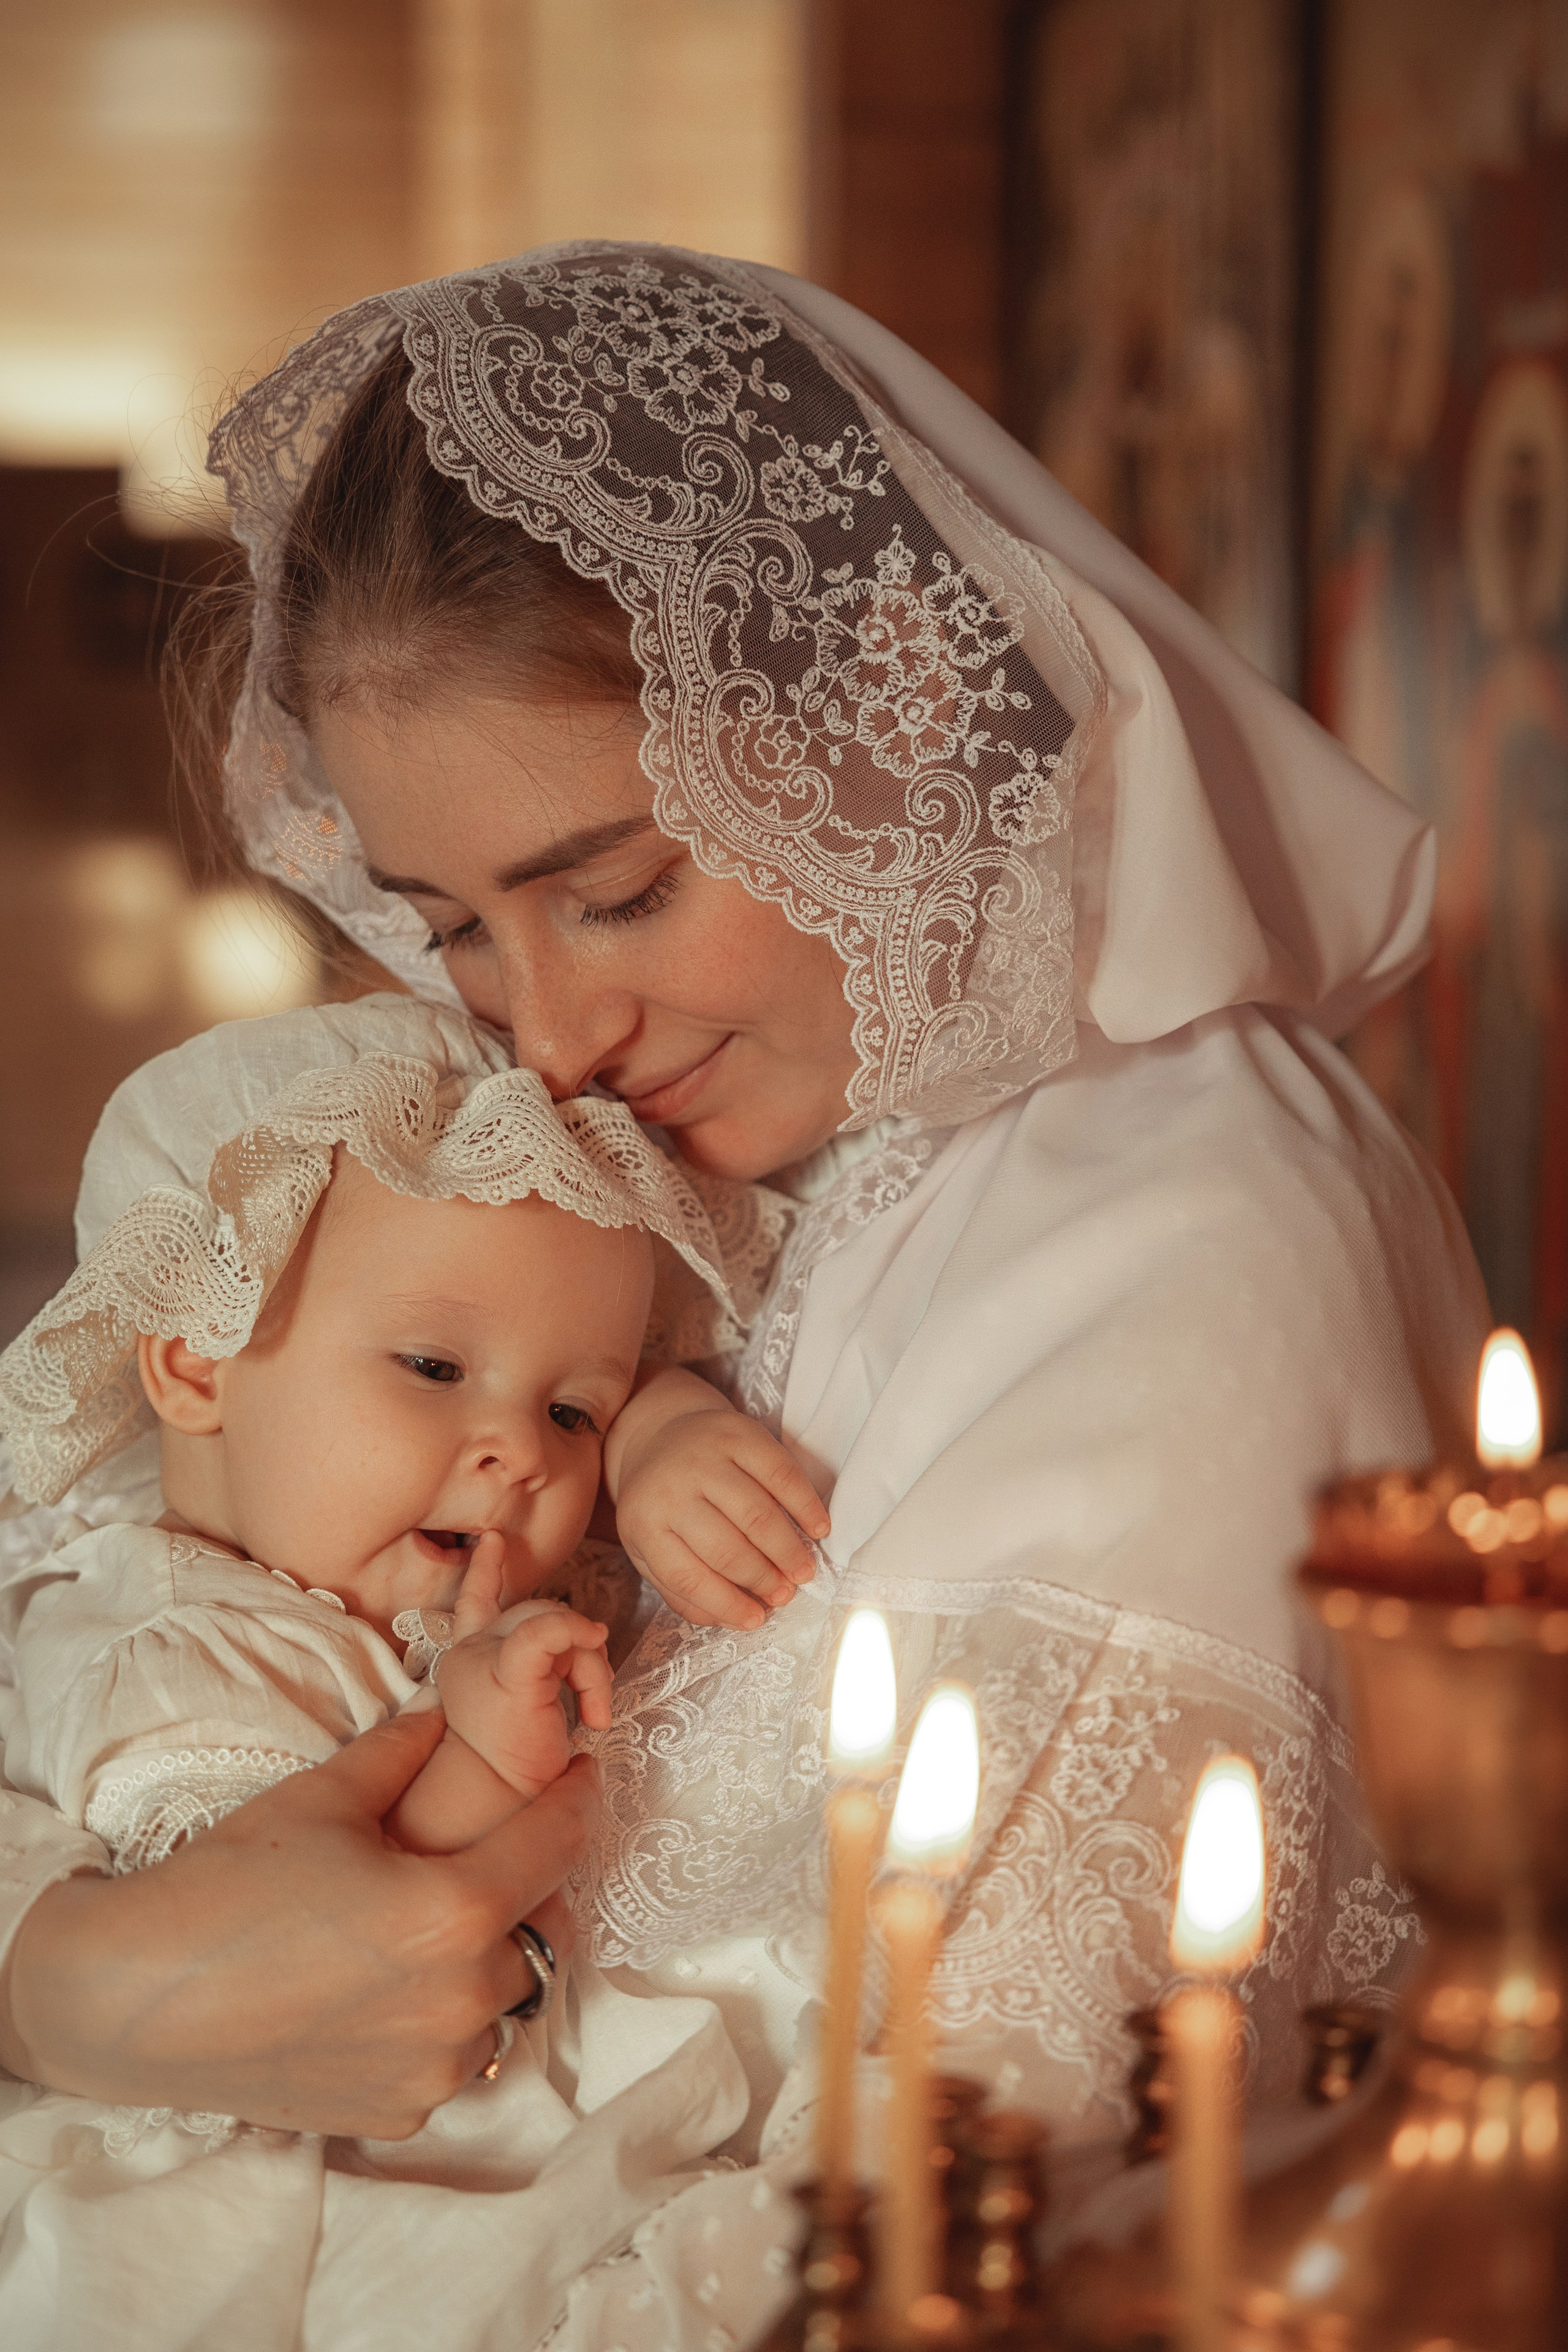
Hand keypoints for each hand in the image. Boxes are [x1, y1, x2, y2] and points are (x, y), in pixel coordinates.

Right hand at [0, 1709, 600, 2137]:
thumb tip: (450, 1712)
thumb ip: (405, 1750)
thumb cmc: (226, 1886)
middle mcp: (459, 2000)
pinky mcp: (396, 2111)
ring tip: (435, 1925)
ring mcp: (430, 2068)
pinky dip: (441, 2020)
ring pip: (503, 2000)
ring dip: (488, 1961)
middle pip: (540, 1929)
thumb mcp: (323, 1796)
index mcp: (454, 1913)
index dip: (575, 1799)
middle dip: (525, 1886)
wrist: (135, 2000)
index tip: (582, 1775)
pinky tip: (393, 1987)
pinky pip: (453, 2056)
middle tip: (491, 1852)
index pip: (557, 1844)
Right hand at [439, 1534, 612, 1798]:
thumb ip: (546, 1657)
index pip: (476, 1602)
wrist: (501, 1802)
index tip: (492, 1540)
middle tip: (594, 1703)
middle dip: (580, 1649)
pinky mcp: (508, 1672)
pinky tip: (592, 1702)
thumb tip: (588, 1633)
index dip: (485, 1570)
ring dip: (589, 1668)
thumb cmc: (518, 1759)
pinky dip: (576, 1645)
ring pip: (555, 1621)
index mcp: (472, 1658)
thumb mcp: (531, 1697)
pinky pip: (549, 1632)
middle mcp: (470, 1652)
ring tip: (592, 1717)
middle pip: (541, 1610)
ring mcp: (484, 1659)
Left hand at [605, 1372, 829, 1631]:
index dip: (727, 1604)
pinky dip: (805, 1505)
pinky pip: (781, 1473)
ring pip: (757, 1514)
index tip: (757, 1620)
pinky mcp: (738, 1433)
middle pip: (727, 1548)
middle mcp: (671, 1488)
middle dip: (762, 1579)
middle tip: (786, 1595)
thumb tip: (733, 1621)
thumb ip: (681, 1589)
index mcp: (644, 1524)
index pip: (687, 1577)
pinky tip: (818, 1528)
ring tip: (803, 1572)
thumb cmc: (659, 1502)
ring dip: (787, 1549)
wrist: (660, 1431)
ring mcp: (705, 1457)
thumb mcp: (649, 1547)